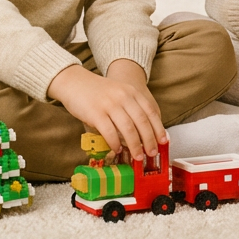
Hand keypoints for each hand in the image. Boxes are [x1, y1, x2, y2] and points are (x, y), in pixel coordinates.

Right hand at [46, 60, 164, 160]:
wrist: (75, 82)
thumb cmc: (98, 91)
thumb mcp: (119, 92)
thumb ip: (131, 106)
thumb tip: (144, 132)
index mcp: (131, 91)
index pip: (150, 111)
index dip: (158, 127)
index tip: (163, 140)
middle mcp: (123, 96)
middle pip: (142, 121)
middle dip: (149, 140)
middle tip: (152, 153)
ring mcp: (109, 104)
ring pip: (128, 129)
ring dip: (135, 145)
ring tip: (138, 156)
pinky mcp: (96, 113)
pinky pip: (109, 132)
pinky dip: (116, 143)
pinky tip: (117, 149)